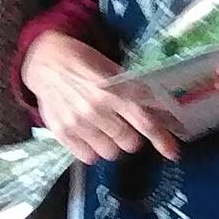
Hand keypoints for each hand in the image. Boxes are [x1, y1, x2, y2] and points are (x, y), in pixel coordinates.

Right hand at [20, 32, 179, 165]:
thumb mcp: (112, 70)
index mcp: (113, 90)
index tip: (173, 153)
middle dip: (132, 137)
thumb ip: (134, 91)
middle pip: (129, 143)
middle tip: (124, 125)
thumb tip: (163, 112)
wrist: (46, 61)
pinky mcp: (62, 132)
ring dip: (113, 145)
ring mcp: (77, 123)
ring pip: (110, 153)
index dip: (162, 139)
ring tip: (105, 129)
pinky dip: (93, 150)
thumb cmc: (85, 63)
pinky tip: (90, 134)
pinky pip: (88, 157)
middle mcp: (96, 109)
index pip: (144, 121)